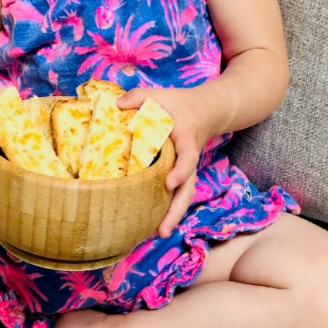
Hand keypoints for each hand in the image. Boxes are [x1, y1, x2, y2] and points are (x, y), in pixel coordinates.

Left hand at [115, 86, 222, 236]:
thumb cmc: (181, 102)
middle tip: (163, 229)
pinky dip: (170, 207)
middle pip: (189, 187)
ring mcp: (187, 167)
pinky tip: (155, 222)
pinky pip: (179, 192)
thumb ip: (139, 96)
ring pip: (185, 194)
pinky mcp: (182, 172)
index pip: (187, 157)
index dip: (180, 171)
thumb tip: (117, 104)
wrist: (210, 109)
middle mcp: (189, 157)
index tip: (169, 183)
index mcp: (186, 139)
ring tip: (161, 233)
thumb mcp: (161, 94)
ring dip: (174, 215)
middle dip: (177, 209)